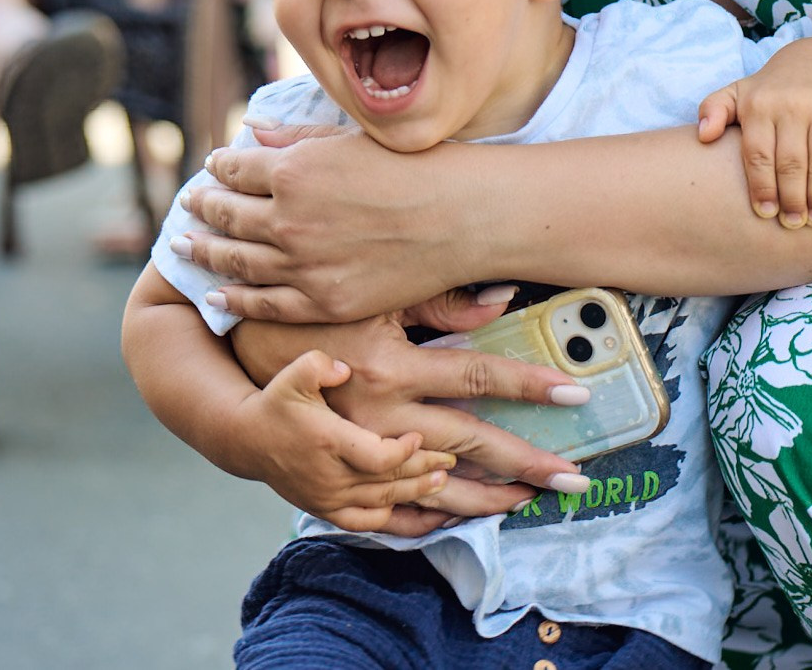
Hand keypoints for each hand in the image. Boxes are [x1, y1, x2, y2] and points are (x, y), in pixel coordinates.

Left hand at [182, 129, 474, 322]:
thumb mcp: (353, 138)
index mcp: (293, 170)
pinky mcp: (324, 301)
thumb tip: (252, 134)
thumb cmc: (419, 165)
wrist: (467, 216)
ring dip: (204, 252)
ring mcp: (303, 266)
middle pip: (226, 216)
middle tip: (188, 205)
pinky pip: (265, 304)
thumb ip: (297, 138)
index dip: (220, 168)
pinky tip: (217, 293)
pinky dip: (234, 298)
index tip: (213, 167)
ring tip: (184, 246)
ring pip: (235, 262)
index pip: (235, 169)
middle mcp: (287, 220)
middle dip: (202, 208)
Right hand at [227, 349, 455, 532]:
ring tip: (444, 481)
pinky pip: (367, 524)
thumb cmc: (278, 401)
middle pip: (386, 481)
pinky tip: (425, 519)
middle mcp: (328, 475)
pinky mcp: (326, 510)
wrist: (247, 439)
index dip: (403, 451)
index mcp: (327, 441)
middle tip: (451, 459)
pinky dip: (398, 524)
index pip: (376, 457)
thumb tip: (343, 370)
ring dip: (416, 494)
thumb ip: (318, 366)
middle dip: (422, 471)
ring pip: (382, 502)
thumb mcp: (292, 374)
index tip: (420, 436)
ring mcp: (327, 497)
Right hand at [228, 309, 596, 518]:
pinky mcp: (338, 479)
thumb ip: (442, 299)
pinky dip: (429, 517)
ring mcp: (357, 455)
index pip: (479, 379)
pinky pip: (391, 513)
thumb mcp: (376, 294)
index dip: (530, 387)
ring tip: (532, 499)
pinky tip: (463, 518)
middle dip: (526, 463)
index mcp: (391, 366)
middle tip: (573, 477)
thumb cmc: (312, 313)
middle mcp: (378, 416)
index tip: (575, 396)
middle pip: (469, 445)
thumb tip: (506, 297)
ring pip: (436, 487)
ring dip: (488, 497)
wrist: (236, 360)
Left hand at [697, 37, 811, 227]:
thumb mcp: (737, 93)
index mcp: (760, 106)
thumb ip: (713, 111)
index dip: (762, 187)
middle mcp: (791, 105)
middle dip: (791, 198)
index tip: (765, 213)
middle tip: (792, 224)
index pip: (759, 154)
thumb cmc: (771, 90)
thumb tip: (703, 136)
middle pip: (791, 162)